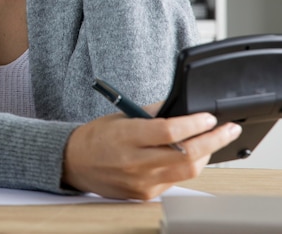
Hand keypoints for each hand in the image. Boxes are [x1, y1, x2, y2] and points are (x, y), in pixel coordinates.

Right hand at [62, 112, 241, 199]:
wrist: (75, 162)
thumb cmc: (97, 136)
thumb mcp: (121, 115)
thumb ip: (153, 112)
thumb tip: (182, 107)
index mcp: (127, 136)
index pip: (169, 131)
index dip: (194, 124)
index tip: (208, 117)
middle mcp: (135, 162)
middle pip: (186, 155)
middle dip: (213, 141)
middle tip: (227, 129)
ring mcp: (142, 182)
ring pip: (187, 171)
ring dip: (205, 154)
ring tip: (213, 140)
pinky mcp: (145, 194)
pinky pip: (175, 180)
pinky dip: (187, 166)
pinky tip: (191, 155)